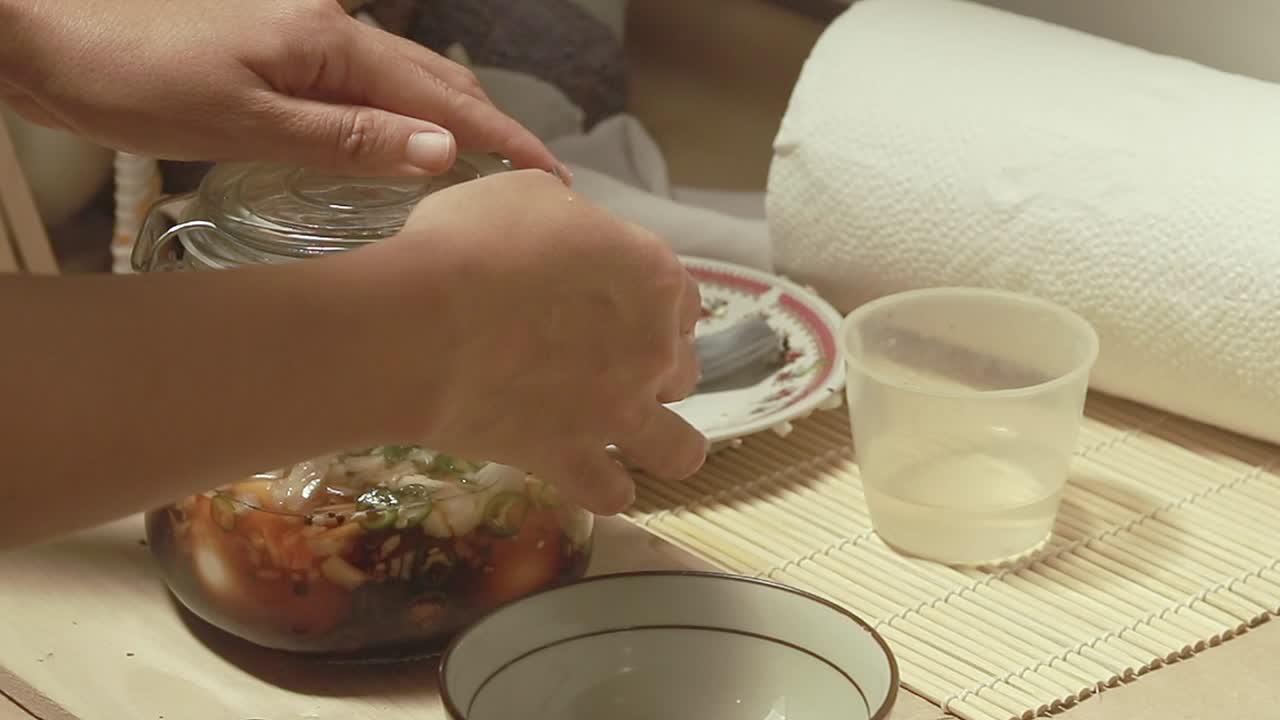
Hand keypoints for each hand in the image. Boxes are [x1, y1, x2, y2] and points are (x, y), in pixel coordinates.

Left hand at [0, 0, 564, 177]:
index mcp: (333, 42)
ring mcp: (307, 35)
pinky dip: (410, 115)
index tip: (554, 181)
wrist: (45, 34)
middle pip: (438, 80)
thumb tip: (442, 150)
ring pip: (407, 80)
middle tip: (537, 184)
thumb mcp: (245, 121)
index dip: (505, 141)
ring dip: (456, 123)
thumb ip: (349, 137)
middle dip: (495, 130)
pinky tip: (409, 143)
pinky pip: (370, 83)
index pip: (445, 98)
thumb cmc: (133, 76)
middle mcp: (331, 28)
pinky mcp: (281, 49)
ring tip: (491, 171)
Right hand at [354, 170, 707, 514]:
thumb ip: (569, 216)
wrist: (419, 323)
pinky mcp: (573, 459)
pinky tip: (586, 474)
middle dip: (651, 364)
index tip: (616, 302)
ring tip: (631, 434)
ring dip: (663, 441)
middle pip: (682, 367)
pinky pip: (612, 494)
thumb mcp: (527, 194)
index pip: (683, 296)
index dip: (650, 301)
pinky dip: (602, 488)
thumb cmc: (469, 243)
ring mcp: (618, 411)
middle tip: (606, 359)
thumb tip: (568, 233)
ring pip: (680, 448)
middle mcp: (653, 349)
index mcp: (652, 276)